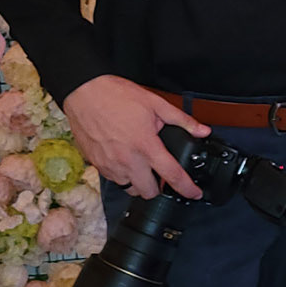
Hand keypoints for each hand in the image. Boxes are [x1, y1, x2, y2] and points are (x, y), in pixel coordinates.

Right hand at [61, 75, 209, 200]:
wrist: (84, 92)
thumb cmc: (116, 95)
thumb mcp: (155, 103)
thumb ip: (181, 120)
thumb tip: (202, 130)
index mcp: (145, 145)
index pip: (171, 175)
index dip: (187, 188)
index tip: (194, 194)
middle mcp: (127, 160)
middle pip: (148, 192)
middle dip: (158, 188)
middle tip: (160, 174)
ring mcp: (110, 164)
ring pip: (129, 189)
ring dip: (138, 182)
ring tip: (140, 165)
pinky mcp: (96, 164)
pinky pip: (113, 180)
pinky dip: (122, 175)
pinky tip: (124, 159)